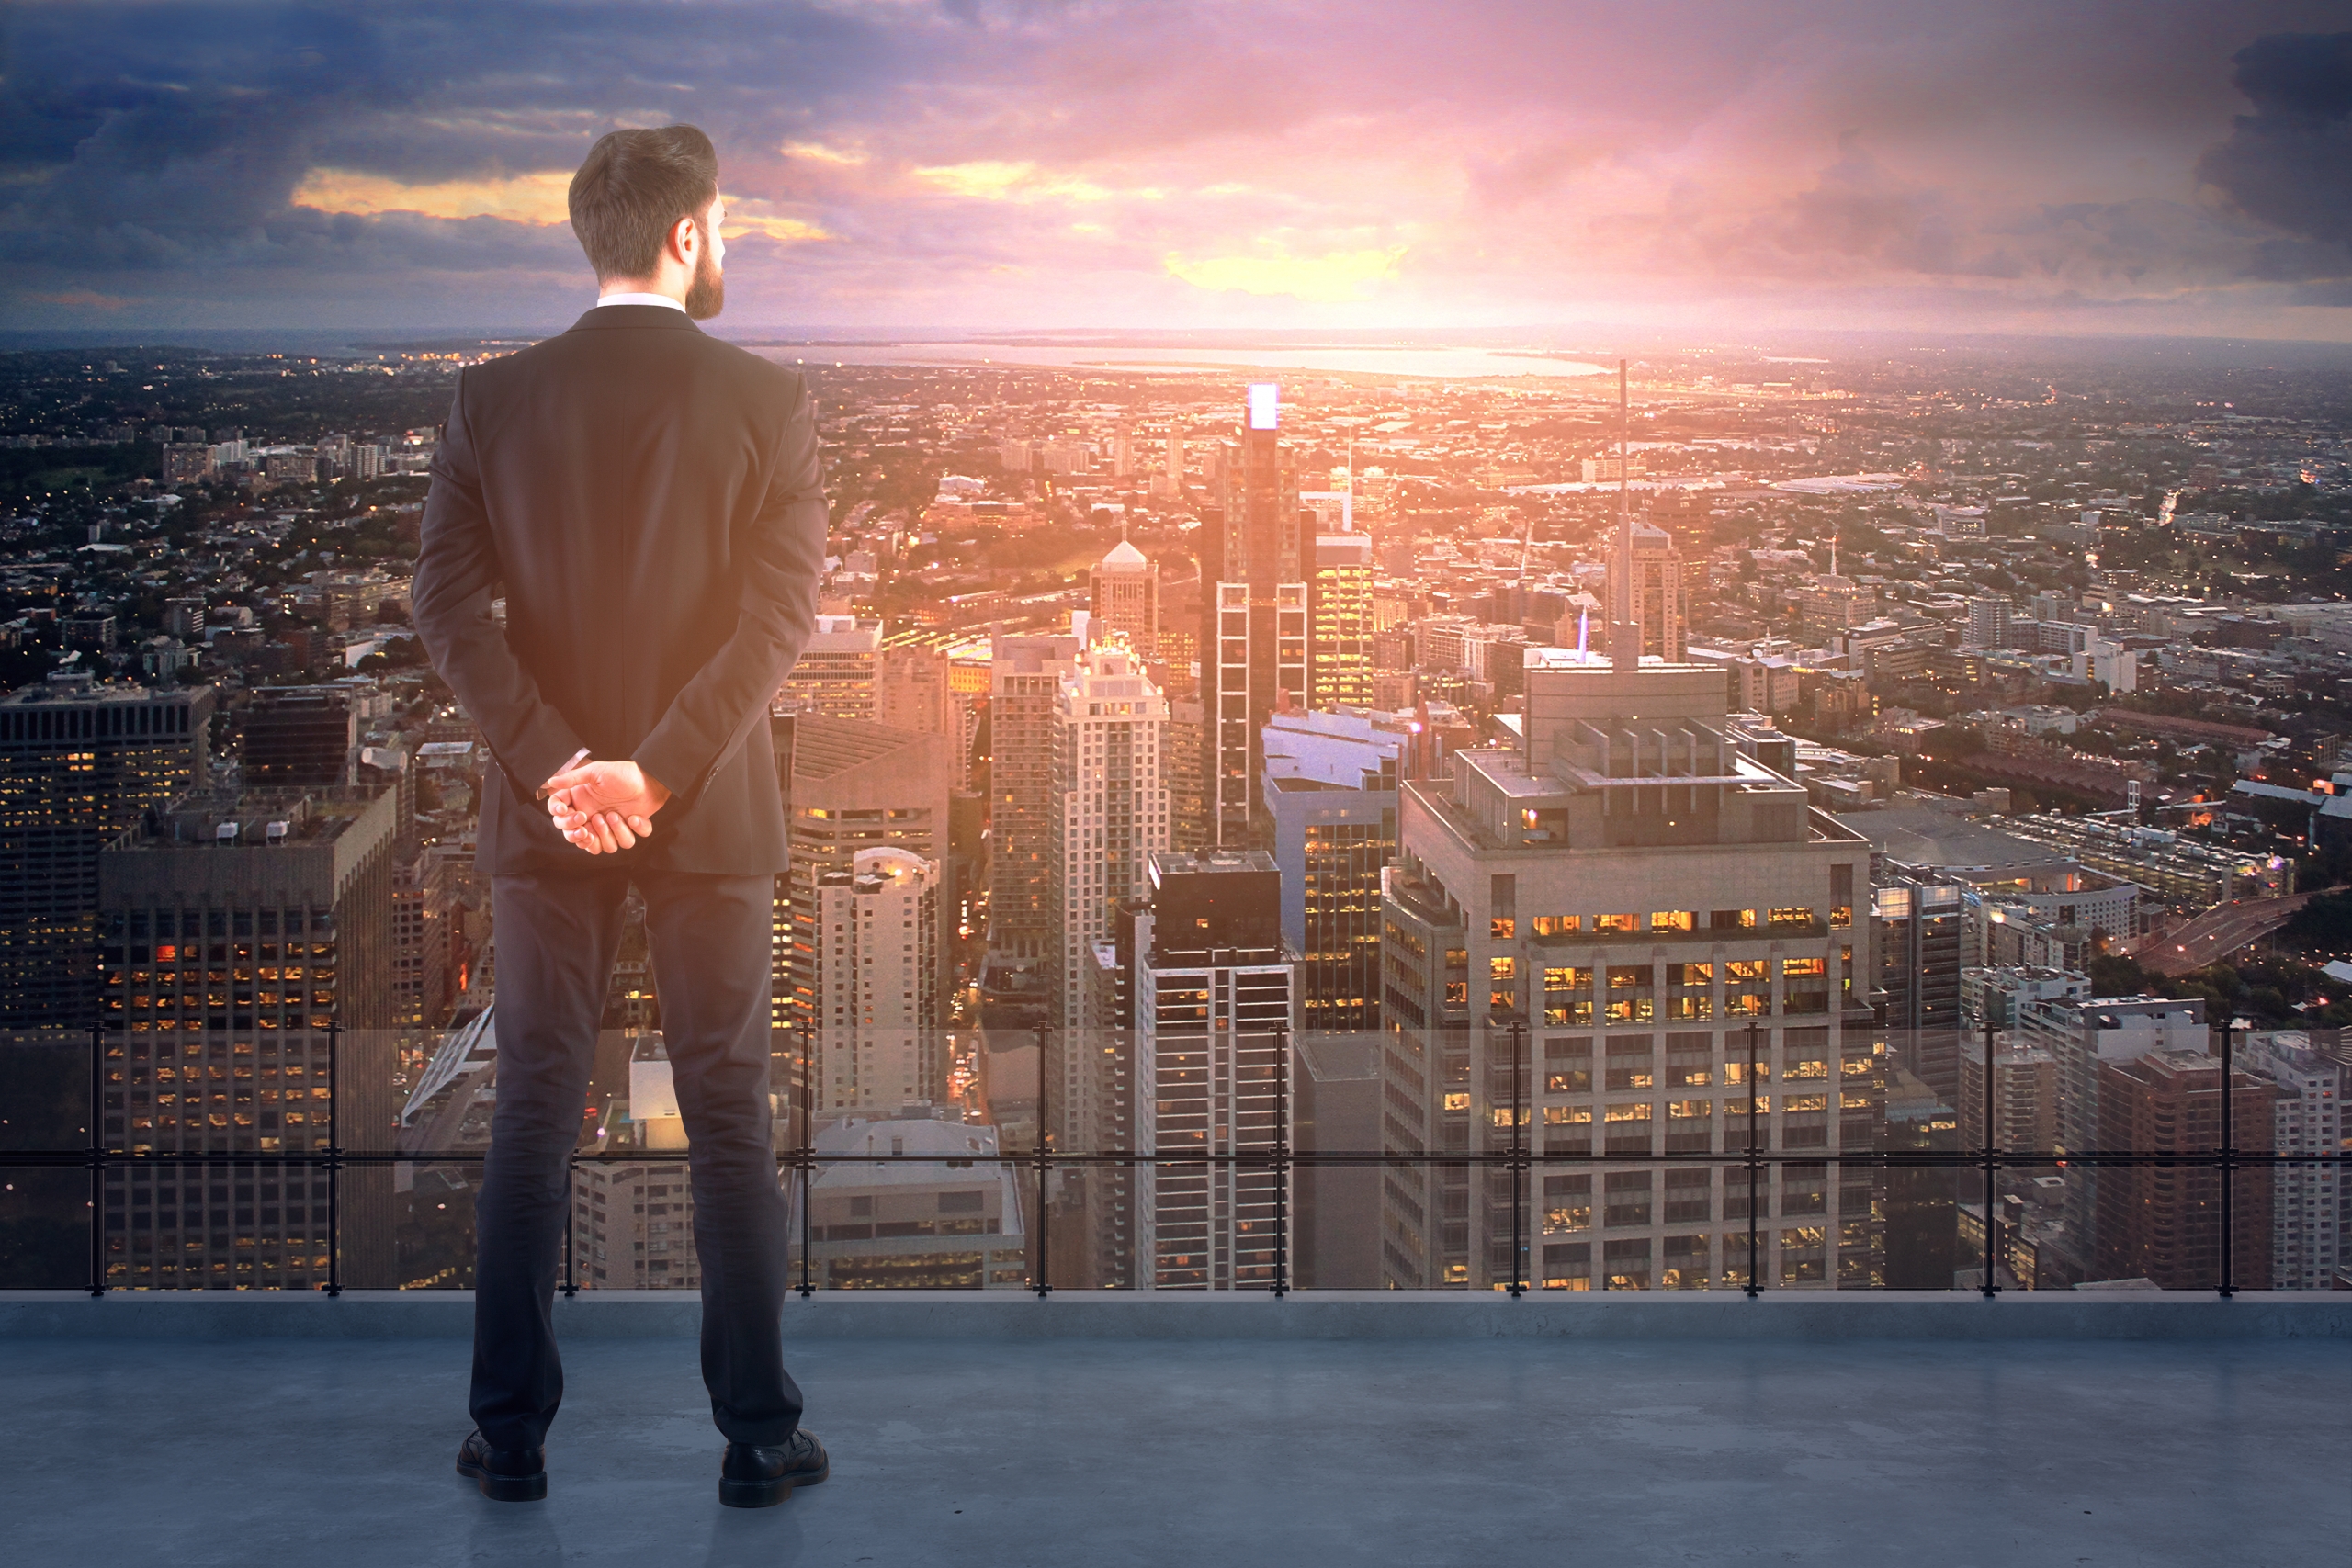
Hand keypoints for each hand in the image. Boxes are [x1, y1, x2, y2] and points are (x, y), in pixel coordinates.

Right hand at [544, 759, 671, 854]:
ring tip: (613, 815)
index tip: (565, 811)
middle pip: (575, 838)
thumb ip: (572, 778)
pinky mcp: (627, 831)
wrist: (650, 778)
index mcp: (580, 804)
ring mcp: (609, 827)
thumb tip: (550, 781)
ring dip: (607, 834)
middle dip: (579, 835)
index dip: (561, 820)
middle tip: (588, 821)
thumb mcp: (595, 772)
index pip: (560, 819)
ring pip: (602, 847)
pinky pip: (626, 843)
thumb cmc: (622, 773)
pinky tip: (633, 817)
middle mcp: (592, 817)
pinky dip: (631, 831)